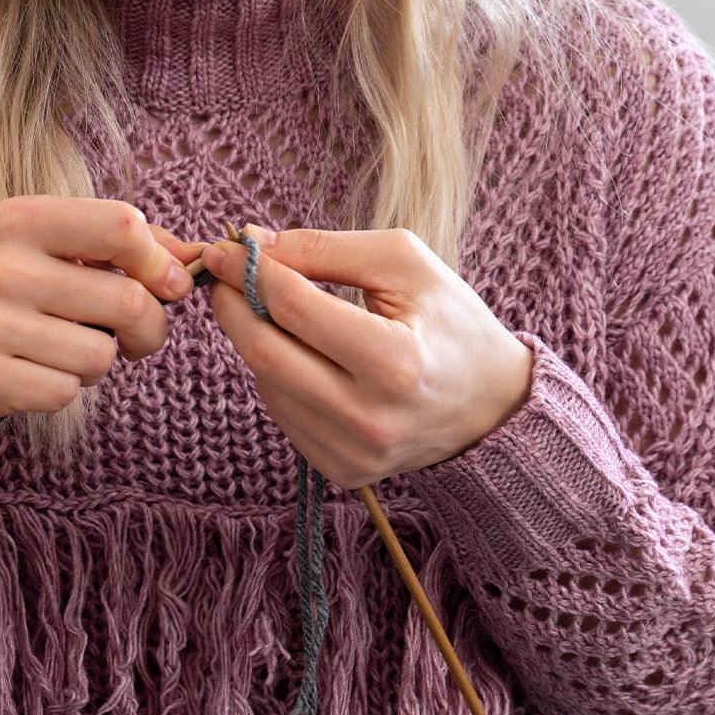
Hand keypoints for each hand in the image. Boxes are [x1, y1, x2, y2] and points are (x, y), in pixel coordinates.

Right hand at [0, 196, 198, 430]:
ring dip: (99, 363)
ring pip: (101, 354)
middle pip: (127, 299)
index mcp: (21, 217)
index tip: (165, 285)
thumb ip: (128, 247)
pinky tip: (36, 376)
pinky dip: (64, 391)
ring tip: (65, 351)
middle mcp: (0, 263)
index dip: (159, 262)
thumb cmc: (15, 295)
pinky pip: (65, 392)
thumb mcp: (58, 252)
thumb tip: (196, 258)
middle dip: (148, 328)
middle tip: (133, 337)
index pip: (123, 225)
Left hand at [199, 224, 532, 488]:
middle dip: (233, 307)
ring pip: (268, 384)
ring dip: (257, 340)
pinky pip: (283, 413)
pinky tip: (304, 357)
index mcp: (396, 362)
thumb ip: (325, 249)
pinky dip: (279, 377)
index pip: (295, 308)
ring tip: (275, 312)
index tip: (224, 247)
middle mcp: (370, 417)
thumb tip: (251, 244)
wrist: (493, 405)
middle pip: (266, 353)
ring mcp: (353, 452)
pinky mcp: (340, 471)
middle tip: (222, 276)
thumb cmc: (450, 322)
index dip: (250, 272)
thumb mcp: (405, 264)